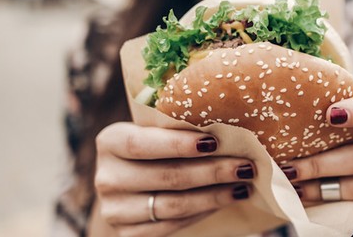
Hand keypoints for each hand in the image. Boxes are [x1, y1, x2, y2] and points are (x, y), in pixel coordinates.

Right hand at [91, 122, 255, 236]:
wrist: (128, 189)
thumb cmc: (151, 150)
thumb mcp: (152, 133)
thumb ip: (176, 129)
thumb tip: (228, 127)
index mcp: (110, 141)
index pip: (142, 143)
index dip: (178, 144)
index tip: (215, 141)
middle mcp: (106, 177)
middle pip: (166, 176)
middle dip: (211, 171)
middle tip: (245, 165)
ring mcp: (115, 209)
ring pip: (173, 204)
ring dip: (214, 195)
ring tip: (243, 185)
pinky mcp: (128, 233)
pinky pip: (173, 224)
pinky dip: (203, 211)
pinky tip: (224, 200)